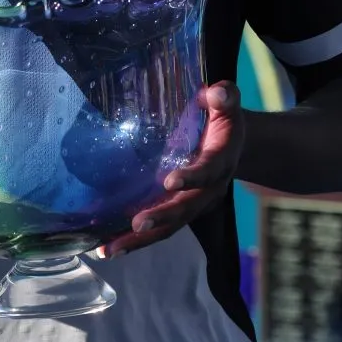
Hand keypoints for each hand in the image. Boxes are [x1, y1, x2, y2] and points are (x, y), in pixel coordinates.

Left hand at [97, 82, 243, 258]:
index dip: (191, 177)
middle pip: (186, 209)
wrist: (233, 143)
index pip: (207, 171)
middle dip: (162, 218)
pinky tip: (109, 247)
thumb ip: (223, 97)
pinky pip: (159, 229)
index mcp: (220, 162)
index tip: (171, 182)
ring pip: (169, 227)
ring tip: (111, 249)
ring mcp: (194, 204)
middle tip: (137, 223)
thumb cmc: (223, 118)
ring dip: (141, 239)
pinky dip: (136, 240)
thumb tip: (215, 93)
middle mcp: (208, 190)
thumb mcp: (227, 103)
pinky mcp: (179, 211)